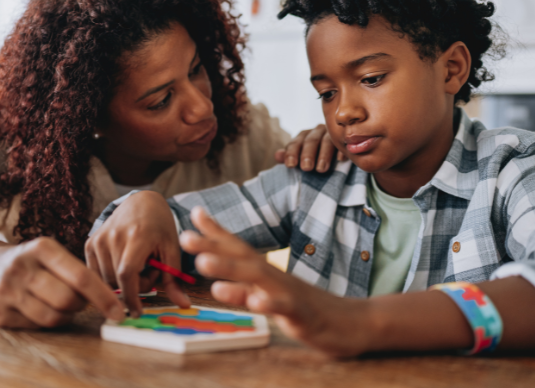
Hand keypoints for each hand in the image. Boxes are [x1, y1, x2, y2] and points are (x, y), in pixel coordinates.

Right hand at [0, 236, 124, 328]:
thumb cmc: (33, 262)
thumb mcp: (52, 254)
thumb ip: (77, 271)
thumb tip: (111, 299)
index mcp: (41, 248)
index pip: (81, 276)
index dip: (103, 297)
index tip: (119, 311)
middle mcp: (21, 267)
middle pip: (67, 299)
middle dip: (81, 305)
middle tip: (81, 302)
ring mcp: (6, 290)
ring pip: (52, 317)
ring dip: (65, 316)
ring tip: (62, 305)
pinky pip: (35, 326)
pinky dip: (46, 322)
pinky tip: (42, 309)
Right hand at [84, 191, 190, 315]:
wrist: (141, 202)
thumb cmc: (160, 226)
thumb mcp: (172, 249)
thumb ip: (175, 279)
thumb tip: (184, 305)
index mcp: (137, 236)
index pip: (127, 274)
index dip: (131, 297)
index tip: (137, 312)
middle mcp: (113, 236)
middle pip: (117, 281)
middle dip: (135, 287)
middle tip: (150, 271)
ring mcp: (98, 239)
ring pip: (105, 280)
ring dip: (123, 283)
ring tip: (138, 265)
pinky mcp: (90, 243)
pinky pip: (96, 273)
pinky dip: (110, 277)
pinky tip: (124, 264)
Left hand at [180, 207, 371, 357]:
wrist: (351, 322)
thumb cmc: (305, 307)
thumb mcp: (270, 294)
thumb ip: (245, 284)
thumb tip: (217, 275)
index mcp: (266, 272)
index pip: (238, 247)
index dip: (215, 231)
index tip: (193, 212)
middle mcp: (274, 277)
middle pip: (241, 257)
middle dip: (211, 246)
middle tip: (184, 237)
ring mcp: (287, 293)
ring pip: (257, 277)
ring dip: (230, 269)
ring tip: (204, 264)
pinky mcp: (302, 314)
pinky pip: (284, 308)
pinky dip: (269, 303)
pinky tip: (255, 301)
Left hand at [275, 124, 343, 172]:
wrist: (337, 148)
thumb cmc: (315, 155)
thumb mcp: (302, 156)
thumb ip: (290, 156)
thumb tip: (277, 156)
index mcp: (303, 136)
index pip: (295, 143)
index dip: (292, 153)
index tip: (290, 165)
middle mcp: (316, 132)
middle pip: (311, 141)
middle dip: (308, 154)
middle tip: (306, 168)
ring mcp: (332, 133)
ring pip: (327, 141)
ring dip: (324, 155)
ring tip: (321, 169)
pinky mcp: (345, 138)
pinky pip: (343, 142)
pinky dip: (341, 150)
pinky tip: (340, 160)